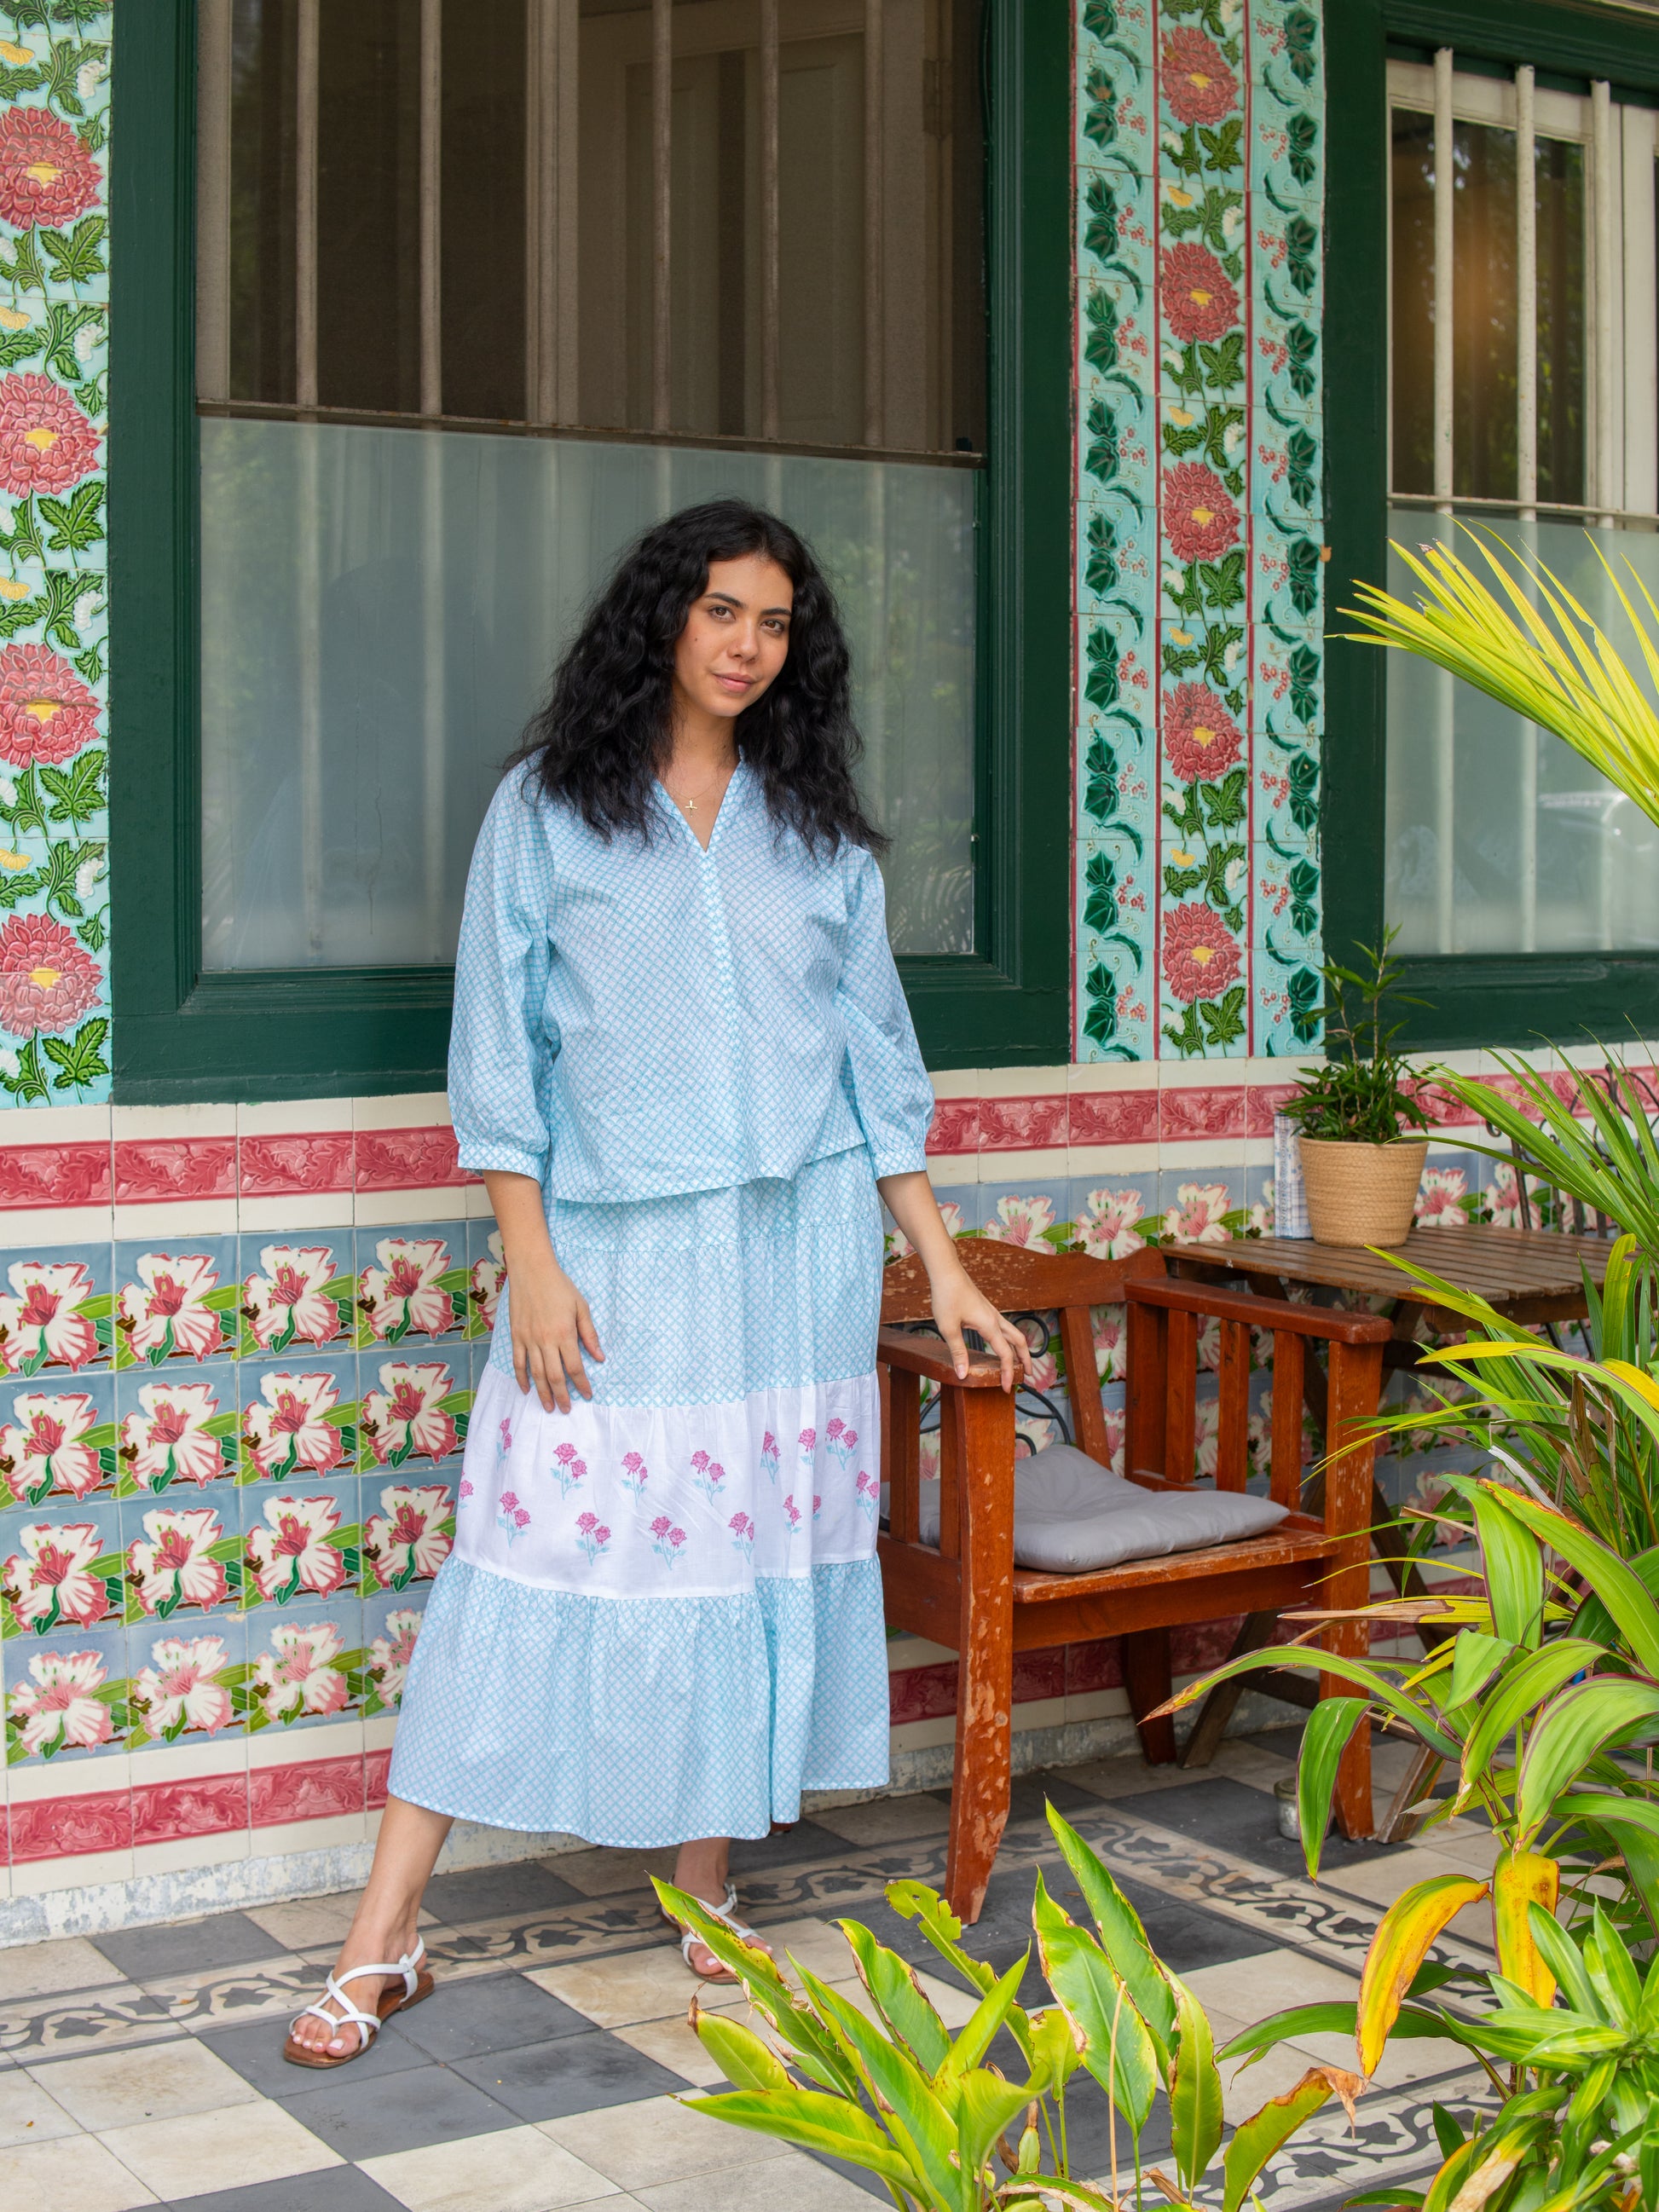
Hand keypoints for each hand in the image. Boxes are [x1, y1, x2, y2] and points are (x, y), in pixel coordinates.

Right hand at [509, 1249, 603, 1412]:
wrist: (532, 1271)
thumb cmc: (560, 1286)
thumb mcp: (581, 1307)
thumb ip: (589, 1334)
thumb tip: (600, 1357)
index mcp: (564, 1333)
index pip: (575, 1367)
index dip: (581, 1384)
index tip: (587, 1395)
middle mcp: (546, 1340)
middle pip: (554, 1376)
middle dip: (561, 1396)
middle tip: (566, 1410)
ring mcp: (528, 1339)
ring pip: (535, 1373)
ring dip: (542, 1392)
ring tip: (548, 1407)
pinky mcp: (516, 1336)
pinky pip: (518, 1362)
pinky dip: (521, 1378)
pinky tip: (526, 1389)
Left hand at [927, 1261, 1035, 1389]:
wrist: (946, 1272)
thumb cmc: (947, 1297)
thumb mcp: (949, 1328)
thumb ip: (958, 1352)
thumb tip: (963, 1374)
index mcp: (990, 1325)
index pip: (1006, 1355)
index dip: (1008, 1373)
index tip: (1006, 1388)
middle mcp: (995, 1319)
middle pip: (1019, 1342)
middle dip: (1025, 1359)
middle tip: (1026, 1375)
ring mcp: (992, 1313)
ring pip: (1013, 1333)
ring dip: (1019, 1348)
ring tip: (1018, 1362)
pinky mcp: (985, 1309)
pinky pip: (1003, 1327)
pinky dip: (1009, 1339)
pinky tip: (1000, 1343)